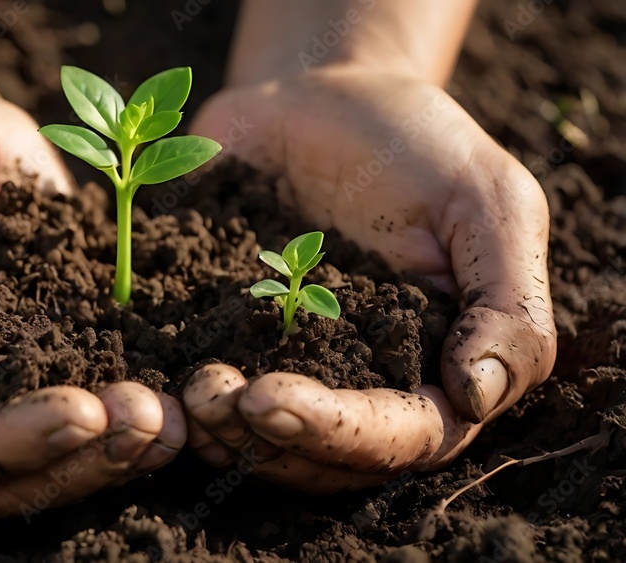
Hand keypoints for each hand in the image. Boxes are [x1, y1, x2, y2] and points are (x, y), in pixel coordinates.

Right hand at [0, 93, 184, 515]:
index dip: (3, 448)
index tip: (79, 415)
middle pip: (2, 477)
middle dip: (79, 457)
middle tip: (149, 421)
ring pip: (54, 457)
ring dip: (118, 450)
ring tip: (175, 419)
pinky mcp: (50, 357)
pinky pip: (91, 400)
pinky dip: (135, 411)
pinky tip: (184, 396)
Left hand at [184, 65, 555, 490]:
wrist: (319, 96)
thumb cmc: (416, 144)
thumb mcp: (488, 202)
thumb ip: (504, 301)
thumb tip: (475, 396)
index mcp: (434, 368)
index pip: (400, 437)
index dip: (337, 432)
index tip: (267, 398)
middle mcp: (361, 385)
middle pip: (321, 458)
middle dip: (263, 441)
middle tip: (208, 398)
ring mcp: (289, 369)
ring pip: (258, 441)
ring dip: (216, 432)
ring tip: (182, 392)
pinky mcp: (228, 343)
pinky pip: (203, 390)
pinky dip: (175, 399)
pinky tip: (146, 379)